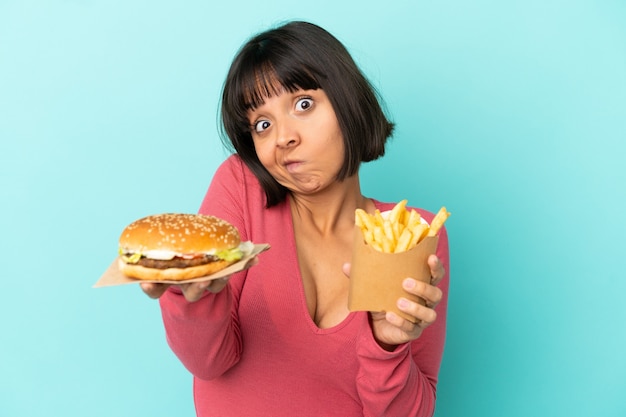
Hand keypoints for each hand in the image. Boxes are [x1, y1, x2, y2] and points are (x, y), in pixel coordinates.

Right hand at [139, 256, 258, 301]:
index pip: (155, 289)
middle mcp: (188, 285)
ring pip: (214, 287)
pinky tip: (253, 259)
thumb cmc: (173, 255)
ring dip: (222, 279)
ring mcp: (206, 282)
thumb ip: (156, 249)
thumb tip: (142, 242)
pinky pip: (232, 272)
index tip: (148, 284)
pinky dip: (242, 265)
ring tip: (228, 272)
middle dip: (197, 288)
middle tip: (203, 282)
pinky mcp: (221, 276)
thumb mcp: (163, 251)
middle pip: (191, 293)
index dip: (151, 288)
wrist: (194, 259)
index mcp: (168, 280)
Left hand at [343, 254, 444, 350]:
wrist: (377, 325)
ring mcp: (422, 319)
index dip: (436, 266)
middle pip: (436, 294)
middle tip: (406, 282)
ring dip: (416, 307)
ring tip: (399, 302)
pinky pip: (411, 328)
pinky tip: (390, 315)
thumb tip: (347, 265)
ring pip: (429, 313)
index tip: (430, 257)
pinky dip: (401, 321)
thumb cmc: (382, 299)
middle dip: (424, 288)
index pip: (436, 275)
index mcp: (422, 285)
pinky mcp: (413, 332)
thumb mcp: (374, 286)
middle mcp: (426, 302)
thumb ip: (363, 276)